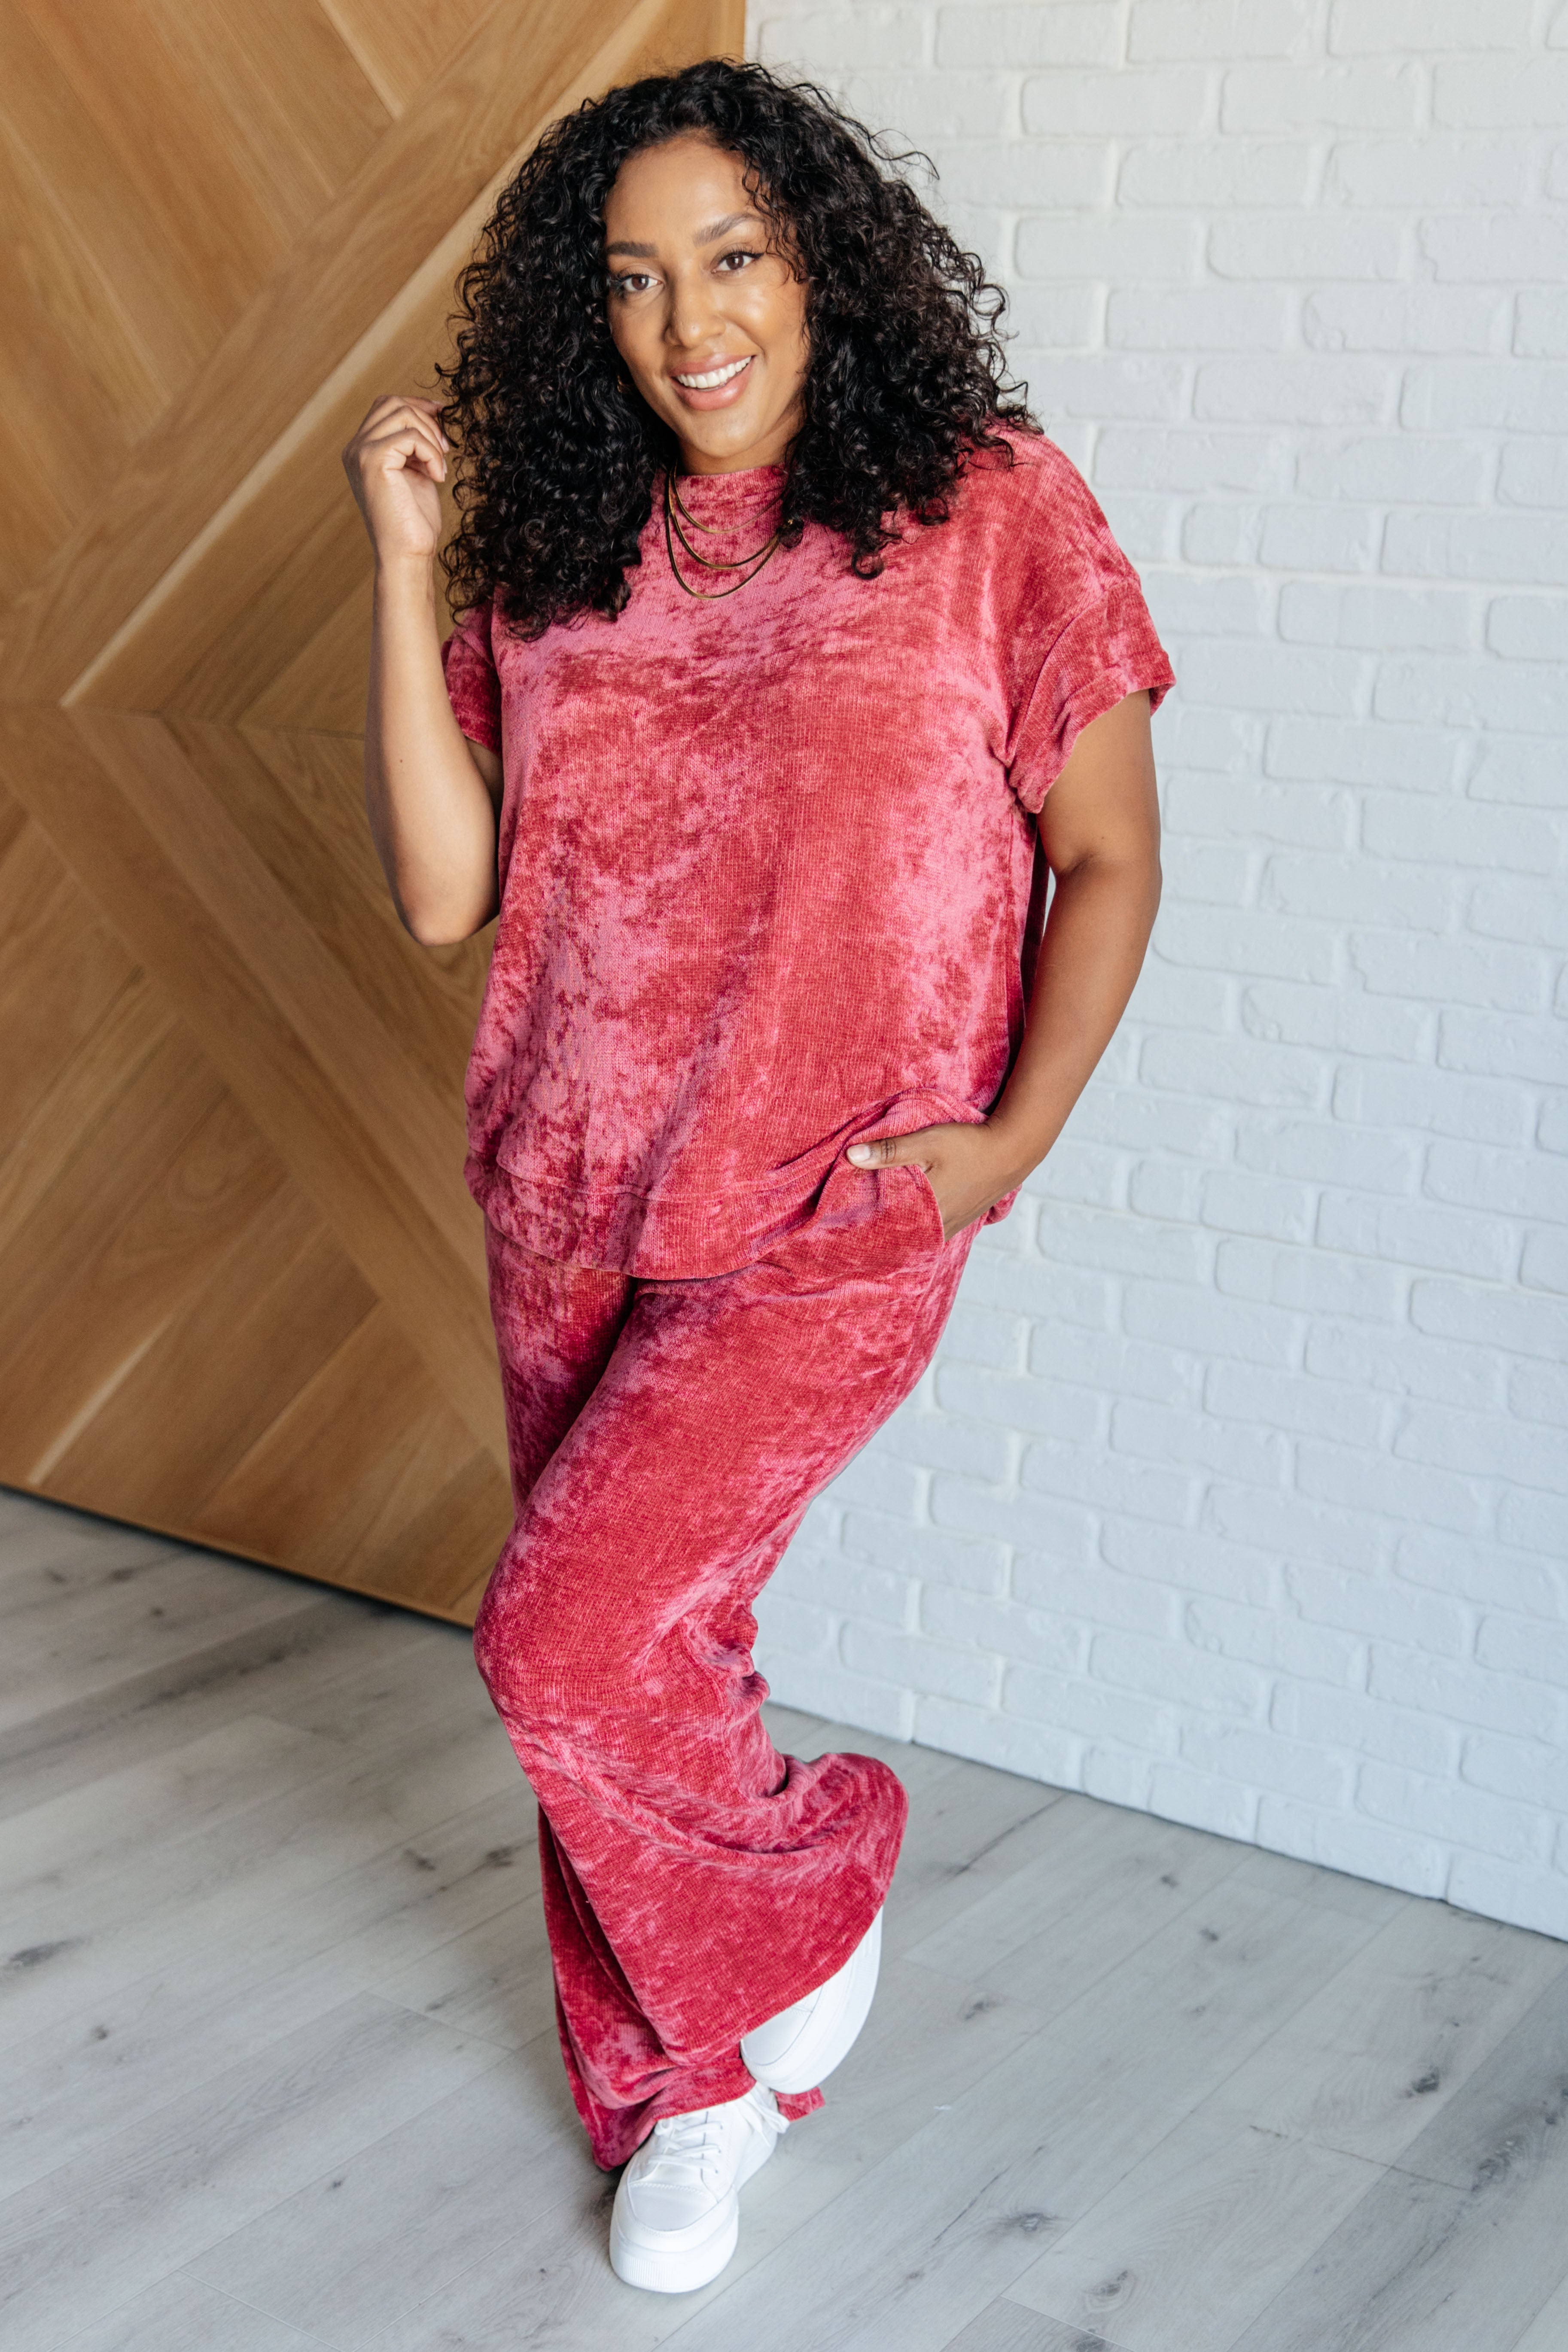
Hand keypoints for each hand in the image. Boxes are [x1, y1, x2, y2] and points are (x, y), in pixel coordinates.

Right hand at [342, 393, 448, 568]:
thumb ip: (414, 443)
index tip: (441, 414)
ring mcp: (360, 452)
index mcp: (361, 450)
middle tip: (444, 448)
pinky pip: (409, 435)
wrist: (407, 553)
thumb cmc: (414, 520)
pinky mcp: (373, 460)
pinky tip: (437, 476)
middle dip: (425, 419)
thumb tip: (433, 410)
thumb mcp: (415, 471)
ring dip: (430, 437)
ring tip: (439, 466)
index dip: (416, 405)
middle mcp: (354, 448)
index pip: (385, 406)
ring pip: (401, 413)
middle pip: (391, 403)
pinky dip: (431, 453)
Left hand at [847, 1120, 1029, 1239]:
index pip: (886, 1227)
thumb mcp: (927, 1141)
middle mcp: (940, 1225)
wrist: (1013, 1150)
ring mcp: (954, 1225)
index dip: (863, 1230)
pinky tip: (908, 1223)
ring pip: (918, 1237)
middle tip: (851, 1234)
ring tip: (875, 1230)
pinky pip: (934, 1233)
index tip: (841, 1230)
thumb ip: (890, 1150)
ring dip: (899, 1233)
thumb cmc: (969, 1144)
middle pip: (901, 1236)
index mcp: (927, 1209)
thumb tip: (851, 1156)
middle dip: (878, 1235)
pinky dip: (918, 1229)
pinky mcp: (963, 1221)